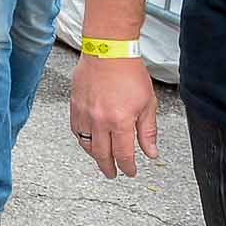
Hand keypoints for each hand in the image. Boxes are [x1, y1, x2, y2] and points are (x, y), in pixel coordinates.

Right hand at [69, 53, 158, 178]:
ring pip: (86, 144)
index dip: (127, 167)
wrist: (108, 52)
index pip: (123, 154)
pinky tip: (88, 140)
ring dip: (95, 155)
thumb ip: (148, 131)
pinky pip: (76, 130)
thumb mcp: (147, 104)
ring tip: (102, 159)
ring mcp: (85, 114)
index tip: (130, 171)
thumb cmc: (129, 73)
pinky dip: (82, 139)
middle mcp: (100, 121)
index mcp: (120, 122)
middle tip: (113, 173)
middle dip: (109, 167)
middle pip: (102, 154)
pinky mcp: (75, 106)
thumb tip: (151, 152)